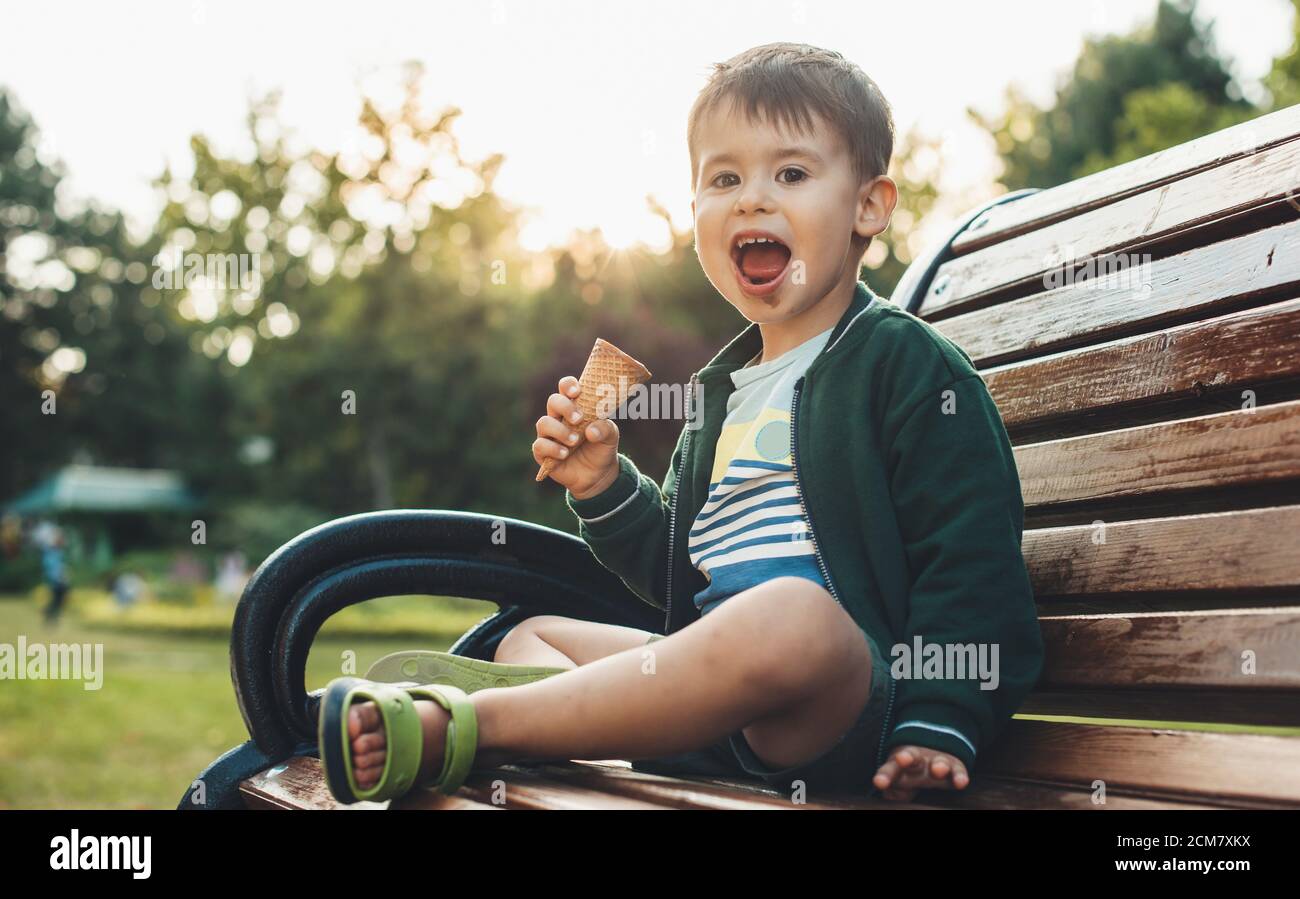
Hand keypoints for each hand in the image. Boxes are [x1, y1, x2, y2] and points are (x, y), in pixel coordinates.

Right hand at [533, 375, 619, 496]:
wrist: (598, 474)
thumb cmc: (602, 447)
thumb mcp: (610, 436)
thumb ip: (605, 428)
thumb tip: (591, 430)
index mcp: (574, 407)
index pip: (565, 388)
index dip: (568, 385)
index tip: (577, 392)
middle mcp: (559, 417)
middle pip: (553, 401)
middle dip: (565, 407)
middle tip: (579, 419)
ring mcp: (549, 434)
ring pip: (543, 423)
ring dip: (560, 431)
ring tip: (575, 441)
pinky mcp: (543, 452)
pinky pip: (539, 445)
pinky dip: (553, 448)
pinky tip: (565, 454)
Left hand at [872, 745, 969, 801]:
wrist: (934, 753)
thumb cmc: (910, 774)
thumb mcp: (900, 781)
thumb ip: (895, 790)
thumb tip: (891, 794)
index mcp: (900, 765)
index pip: (890, 769)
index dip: (884, 776)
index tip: (879, 783)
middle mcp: (918, 761)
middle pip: (911, 756)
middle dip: (906, 758)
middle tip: (902, 759)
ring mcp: (937, 762)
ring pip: (938, 762)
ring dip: (938, 765)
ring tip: (937, 770)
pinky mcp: (955, 767)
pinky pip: (958, 771)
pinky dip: (959, 776)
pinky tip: (961, 783)